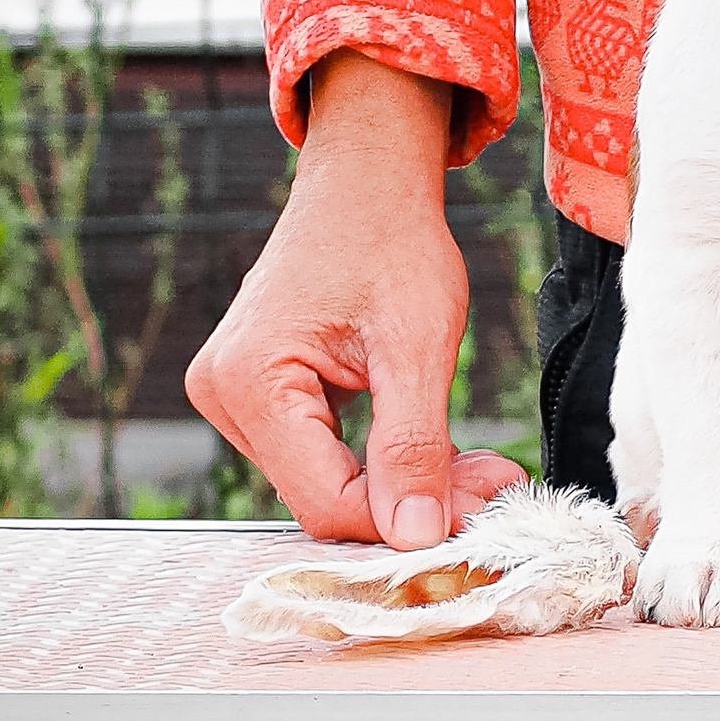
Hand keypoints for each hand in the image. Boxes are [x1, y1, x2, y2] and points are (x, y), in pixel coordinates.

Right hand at [186, 53, 526, 545]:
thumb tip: (417, 537)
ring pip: (327, 484)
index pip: (327, 501)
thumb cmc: (392, 240)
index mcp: (249, 381)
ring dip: (404, 483)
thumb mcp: (418, 344)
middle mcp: (223, 395)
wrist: (366, 183)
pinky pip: (322, 457)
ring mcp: (232, 397)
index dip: (407, 518)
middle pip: (325, 498)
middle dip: (414, 500)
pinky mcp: (258, 397)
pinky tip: (436, 448)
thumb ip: (414, 444)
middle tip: (497, 480)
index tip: (487, 501)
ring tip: (476, 463)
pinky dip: (382, 461)